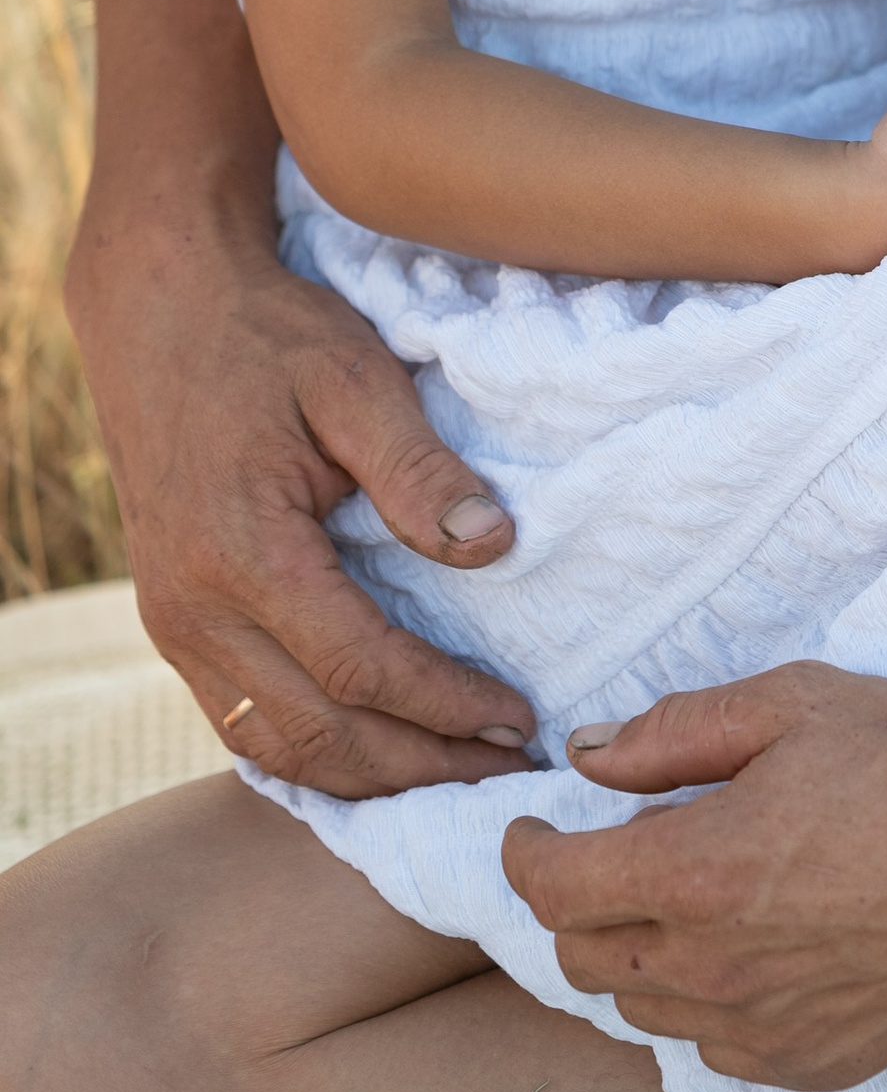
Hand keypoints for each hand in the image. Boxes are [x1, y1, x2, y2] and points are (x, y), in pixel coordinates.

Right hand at [64, 209, 533, 795]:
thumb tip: (494, 543)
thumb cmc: (268, 337)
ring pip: (272, 748)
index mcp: (243, 554)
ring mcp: (174, 626)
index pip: (360, 667)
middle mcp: (195, 611)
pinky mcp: (173, 624)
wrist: (161, 313)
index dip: (446, 704)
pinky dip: (310, 757)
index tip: (520, 717)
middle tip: (508, 768)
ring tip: (455, 773)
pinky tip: (374, 755)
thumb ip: (418, 466)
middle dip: (420, 764)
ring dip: (368, 778)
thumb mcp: (354, 377)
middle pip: (317, 735)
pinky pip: (240, 722)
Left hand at [506, 664, 886, 1084]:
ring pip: (646, 1011)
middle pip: (584, 959)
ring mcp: (763, 1033)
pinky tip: (760, 945)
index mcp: (697, 872)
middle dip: (580, 901)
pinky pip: (718, 1049)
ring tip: (700, 892)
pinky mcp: (813, 1066)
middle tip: (625, 847)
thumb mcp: (798, 702)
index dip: (526, 850)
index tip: (537, 823)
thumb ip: (679, 730)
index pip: (552, 888)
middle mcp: (714, 970)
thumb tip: (592, 756)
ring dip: (643, 953)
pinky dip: (709, 1001)